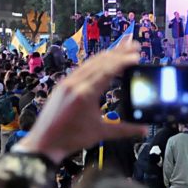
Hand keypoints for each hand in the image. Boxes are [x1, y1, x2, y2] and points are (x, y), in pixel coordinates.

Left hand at [16, 41, 147, 164]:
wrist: (44, 143)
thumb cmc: (70, 139)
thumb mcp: (100, 133)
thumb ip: (125, 130)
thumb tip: (144, 129)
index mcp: (85, 94)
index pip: (108, 70)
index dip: (124, 61)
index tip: (136, 55)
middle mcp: (75, 83)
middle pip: (100, 61)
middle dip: (119, 52)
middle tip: (134, 44)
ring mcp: (67, 82)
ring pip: (90, 62)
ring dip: (107, 54)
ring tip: (122, 47)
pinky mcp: (63, 85)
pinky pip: (82, 68)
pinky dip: (95, 62)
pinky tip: (102, 60)